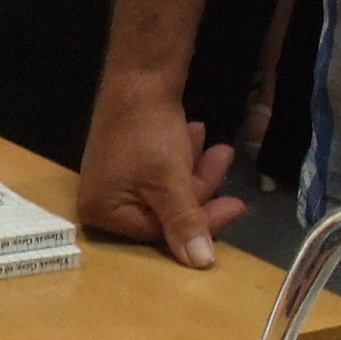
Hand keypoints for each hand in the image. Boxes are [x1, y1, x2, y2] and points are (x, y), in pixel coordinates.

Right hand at [75, 83, 245, 267]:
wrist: (138, 75)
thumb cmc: (147, 132)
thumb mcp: (169, 181)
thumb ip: (185, 223)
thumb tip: (201, 264)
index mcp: (103, 213)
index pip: (160, 233)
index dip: (202, 221)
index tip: (237, 205)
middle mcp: (103, 202)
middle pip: (165, 213)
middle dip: (200, 186)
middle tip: (225, 159)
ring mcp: (114, 180)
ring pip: (168, 191)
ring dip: (195, 169)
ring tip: (212, 143)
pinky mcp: (126, 161)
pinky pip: (161, 173)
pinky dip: (181, 157)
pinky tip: (194, 134)